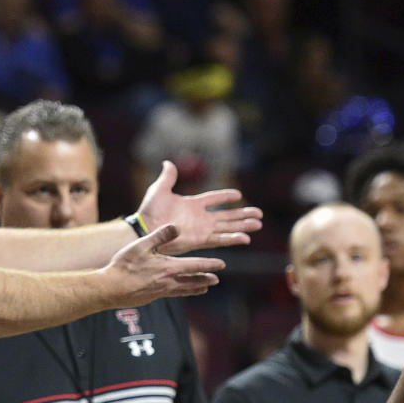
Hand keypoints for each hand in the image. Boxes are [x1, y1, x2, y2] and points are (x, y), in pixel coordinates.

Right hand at [104, 224, 226, 304]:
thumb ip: (160, 235)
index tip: (221, 264)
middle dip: (205, 279)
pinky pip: (172, 294)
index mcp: (169, 267)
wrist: (111, 288)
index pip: (195, 265)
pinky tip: (180, 291)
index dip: (209, 265)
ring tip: (204, 288)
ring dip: (196, 288)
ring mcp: (161, 291)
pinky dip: (182, 292)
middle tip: (216, 279)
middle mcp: (169, 281)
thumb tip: (177, 226)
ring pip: (184, 289)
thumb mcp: (141, 245)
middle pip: (193, 281)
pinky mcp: (153, 297)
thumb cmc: (124, 265)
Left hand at [138, 161, 262, 254]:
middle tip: (259, 214)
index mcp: (192, 204)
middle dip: (243, 215)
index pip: (213, 199)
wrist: (145, 229)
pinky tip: (245, 238)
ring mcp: (201, 229)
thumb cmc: (149, 211)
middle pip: (227, 216)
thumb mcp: (159, 190)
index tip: (238, 195)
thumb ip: (168, 177)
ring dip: (243, 226)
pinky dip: (232, 239)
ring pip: (228, 227)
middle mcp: (200, 218)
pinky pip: (220, 239)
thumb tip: (168, 162)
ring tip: (258, 224)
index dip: (225, 197)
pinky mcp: (200, 240)